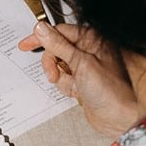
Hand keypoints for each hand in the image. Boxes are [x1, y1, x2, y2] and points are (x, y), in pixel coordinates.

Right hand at [18, 19, 138, 135]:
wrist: (119, 116)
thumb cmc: (110, 89)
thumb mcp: (80, 63)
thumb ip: (58, 45)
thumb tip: (41, 29)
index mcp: (92, 38)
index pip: (60, 31)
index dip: (41, 38)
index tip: (25, 44)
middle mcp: (89, 49)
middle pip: (56, 49)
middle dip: (52, 64)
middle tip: (54, 75)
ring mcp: (85, 66)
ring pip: (58, 66)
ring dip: (61, 78)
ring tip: (73, 86)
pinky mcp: (82, 80)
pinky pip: (63, 79)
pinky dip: (66, 87)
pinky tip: (77, 92)